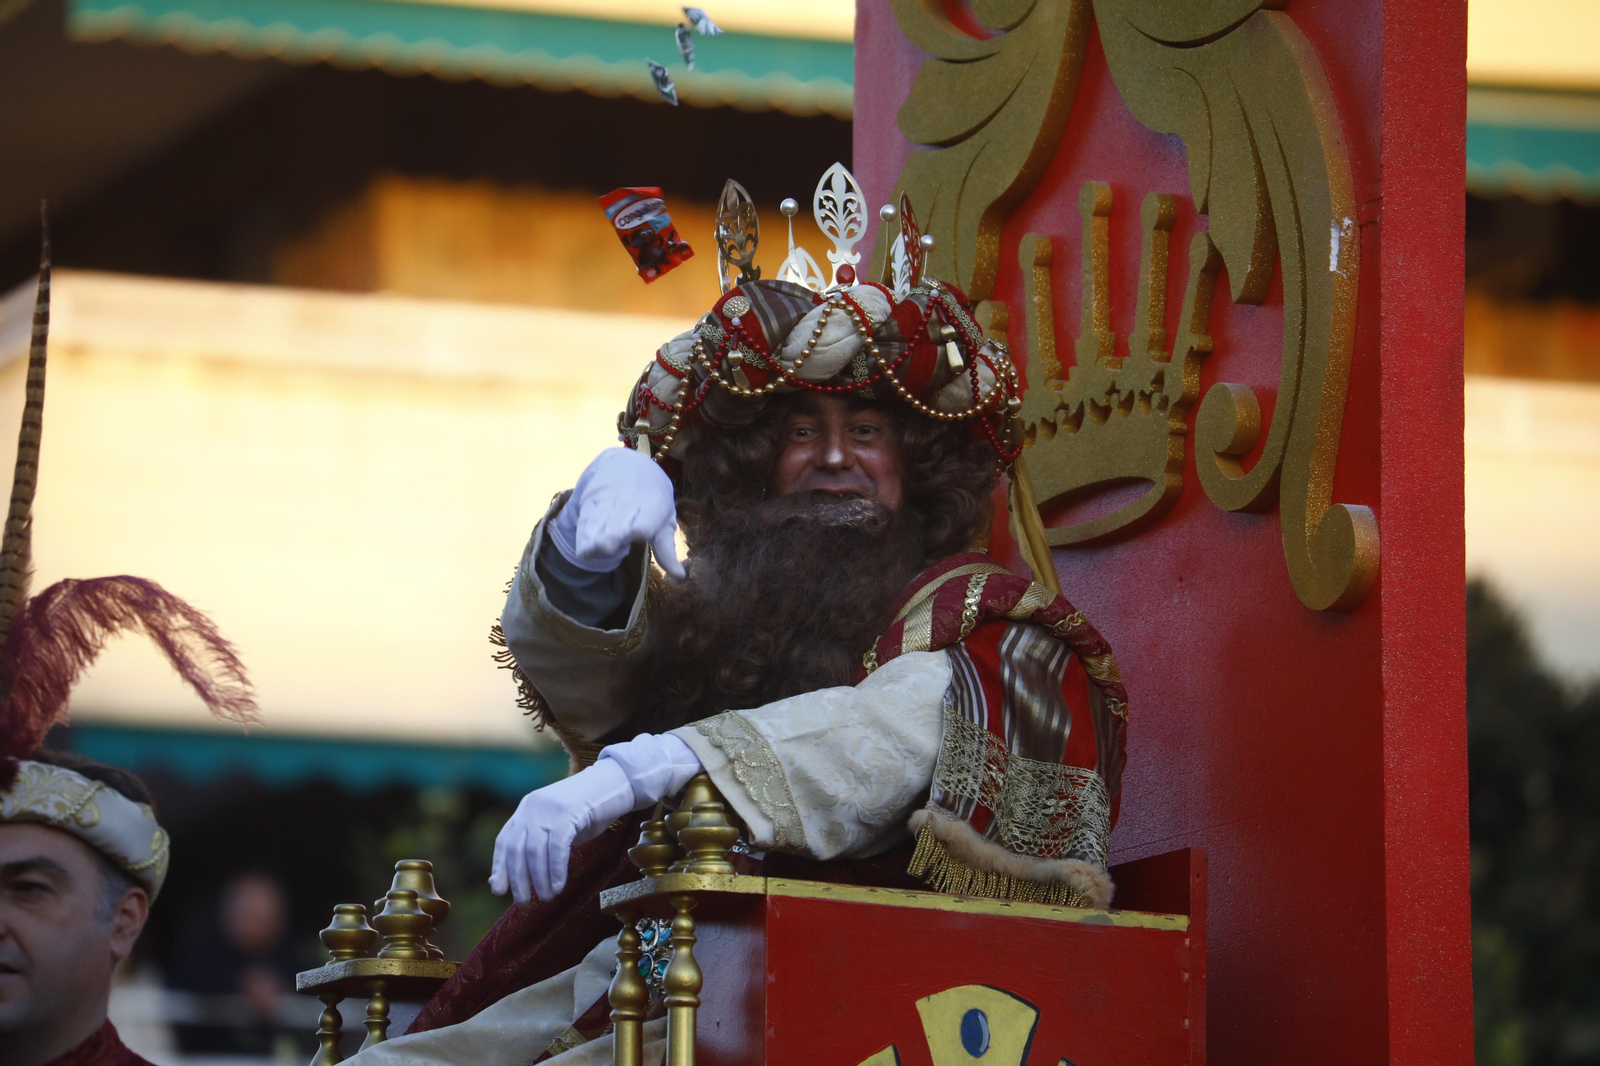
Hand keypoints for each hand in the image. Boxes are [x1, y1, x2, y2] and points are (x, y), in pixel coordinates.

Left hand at [489, 760, 632, 903]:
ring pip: (534, 852)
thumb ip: (540, 844)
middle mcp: (532, 807)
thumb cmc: (588, 810)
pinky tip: (559, 885)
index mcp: (526, 808)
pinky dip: (556, 871)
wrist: (614, 784)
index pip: (504, 841)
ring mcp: (548, 809)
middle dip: (518, 879)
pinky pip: (556, 848)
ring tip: (547, 897)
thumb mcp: (558, 825)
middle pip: (516, 849)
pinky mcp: (567, 813)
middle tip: (523, 902)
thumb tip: (519, 878)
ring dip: (539, 879)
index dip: (500, 867)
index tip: (498, 890)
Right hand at [549, 447, 684, 579]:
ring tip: (591, 551)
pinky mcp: (591, 501)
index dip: (642, 523)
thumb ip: (667, 550)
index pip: (646, 515)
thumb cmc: (652, 500)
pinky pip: (587, 518)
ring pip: (600, 518)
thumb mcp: (664, 520)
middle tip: (608, 546)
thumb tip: (679, 577)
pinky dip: (584, 534)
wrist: (627, 465)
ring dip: (595, 534)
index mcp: (652, 505)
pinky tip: (584, 550)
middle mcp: (628, 501)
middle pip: (619, 517)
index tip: (638, 532)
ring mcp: (608, 500)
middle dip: (613, 531)